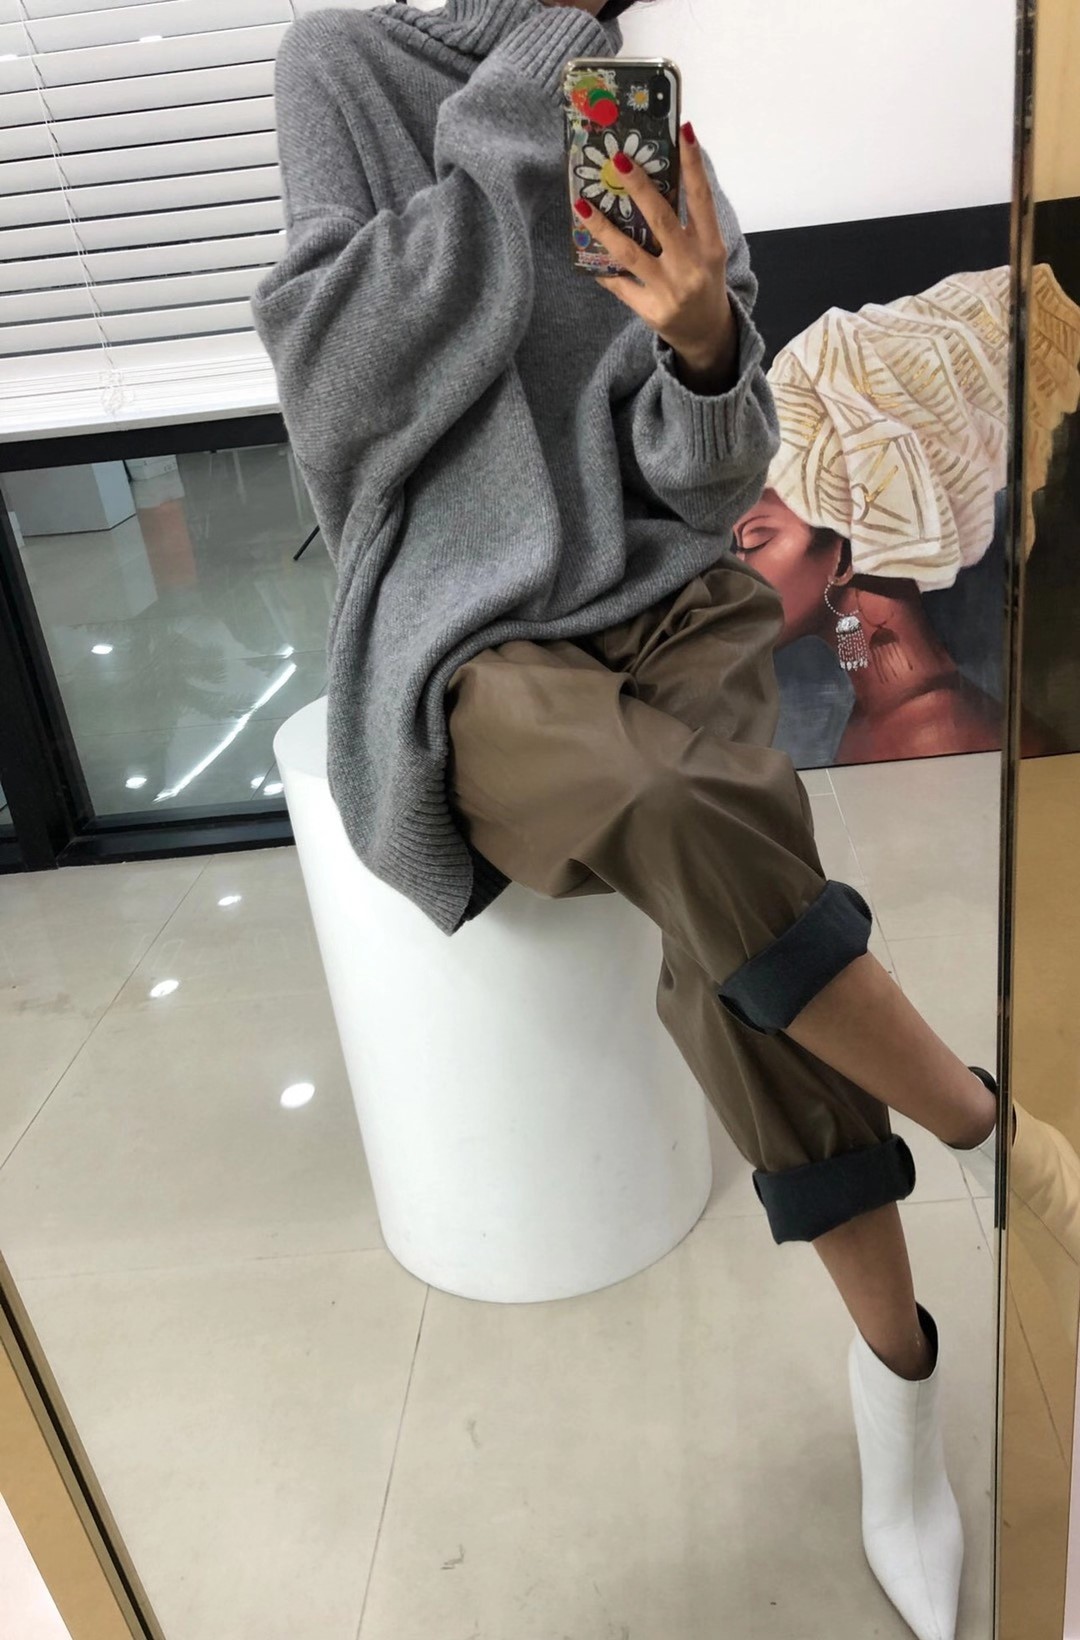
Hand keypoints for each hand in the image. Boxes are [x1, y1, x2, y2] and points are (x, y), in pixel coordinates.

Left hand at [576, 123, 738, 391]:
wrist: (707, 335)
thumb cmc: (703, 282)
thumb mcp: (707, 252)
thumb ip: (689, 222)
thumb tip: (660, 178)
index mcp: (710, 247)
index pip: (702, 199)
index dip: (694, 166)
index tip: (684, 132)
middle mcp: (691, 266)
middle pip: (661, 220)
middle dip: (638, 188)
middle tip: (617, 161)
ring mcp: (669, 290)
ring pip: (630, 252)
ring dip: (602, 226)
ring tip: (582, 204)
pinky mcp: (650, 309)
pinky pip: (619, 283)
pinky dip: (602, 267)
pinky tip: (585, 250)